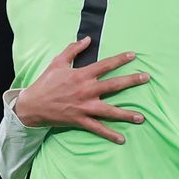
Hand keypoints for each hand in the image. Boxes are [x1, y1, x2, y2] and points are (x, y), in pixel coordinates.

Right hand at [14, 37, 149, 143]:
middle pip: (114, 85)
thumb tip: (88, 39)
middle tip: (146, 78)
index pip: (105, 65)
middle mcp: (86, 90)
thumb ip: (73, 49)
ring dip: (127, 114)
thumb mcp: (58, 62)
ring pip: (110, 110)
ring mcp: (84, 106)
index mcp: (82, 75)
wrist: (32, 104)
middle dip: (132, 81)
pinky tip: (121, 139)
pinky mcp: (80, 120)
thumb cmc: (46, 82)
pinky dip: (109, 134)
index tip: (133, 56)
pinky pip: (97, 128)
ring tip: (141, 117)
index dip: (120, 59)